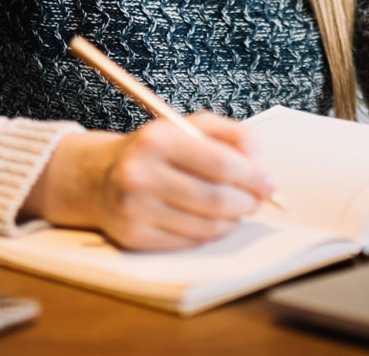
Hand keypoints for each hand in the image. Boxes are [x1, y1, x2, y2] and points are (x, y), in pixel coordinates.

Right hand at [20, 112, 275, 249]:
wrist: (98, 177)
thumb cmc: (155, 150)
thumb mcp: (189, 126)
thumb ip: (232, 134)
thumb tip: (261, 163)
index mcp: (157, 139)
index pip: (220, 162)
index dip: (253, 176)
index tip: (270, 183)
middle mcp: (141, 174)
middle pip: (216, 198)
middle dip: (248, 202)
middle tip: (258, 200)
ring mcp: (135, 209)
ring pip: (207, 225)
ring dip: (232, 220)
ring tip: (236, 208)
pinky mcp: (133, 237)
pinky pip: (190, 241)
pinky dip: (210, 233)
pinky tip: (211, 220)